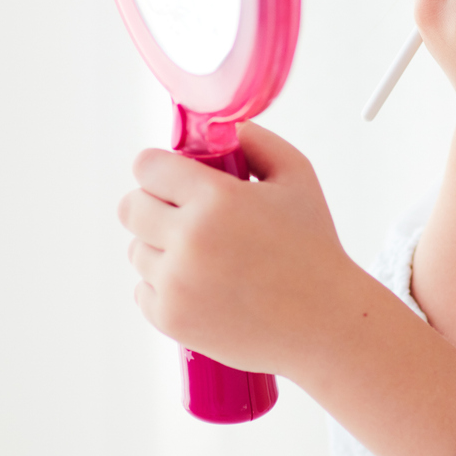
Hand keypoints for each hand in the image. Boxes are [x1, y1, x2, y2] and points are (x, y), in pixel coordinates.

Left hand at [118, 123, 369, 376]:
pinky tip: (201, 286)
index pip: (146, 167)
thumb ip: (258, 142)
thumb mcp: (298, 178)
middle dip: (153, 204)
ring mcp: (176, 283)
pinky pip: (142, 290)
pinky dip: (165, 287)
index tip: (174, 179)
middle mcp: (188, 239)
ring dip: (160, 248)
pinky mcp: (171, 318)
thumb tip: (223, 130)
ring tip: (204, 257)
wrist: (324, 324)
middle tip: (185, 216)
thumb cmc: (314, 250)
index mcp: (214, 198)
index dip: (160, 169)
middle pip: (130, 207)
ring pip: (136, 250)